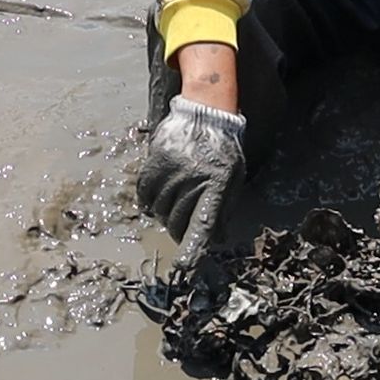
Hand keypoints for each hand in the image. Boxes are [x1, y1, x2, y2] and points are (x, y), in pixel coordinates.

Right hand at [137, 95, 245, 270]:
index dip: (193, 247)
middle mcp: (192, 179)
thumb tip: (219, 240)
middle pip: (179, 222)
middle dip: (181, 231)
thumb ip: (224, 209)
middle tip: (184, 228)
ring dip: (166, 215)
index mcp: (217, 184)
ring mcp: (171, 170)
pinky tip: (160, 196)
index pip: (204, 223)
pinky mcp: (154, 163)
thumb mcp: (234, 177)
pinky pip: (145, 196)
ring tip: (176, 201)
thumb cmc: (223, 149)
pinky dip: (150, 202)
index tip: (183, 267)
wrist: (204, 112)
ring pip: (161, 211)